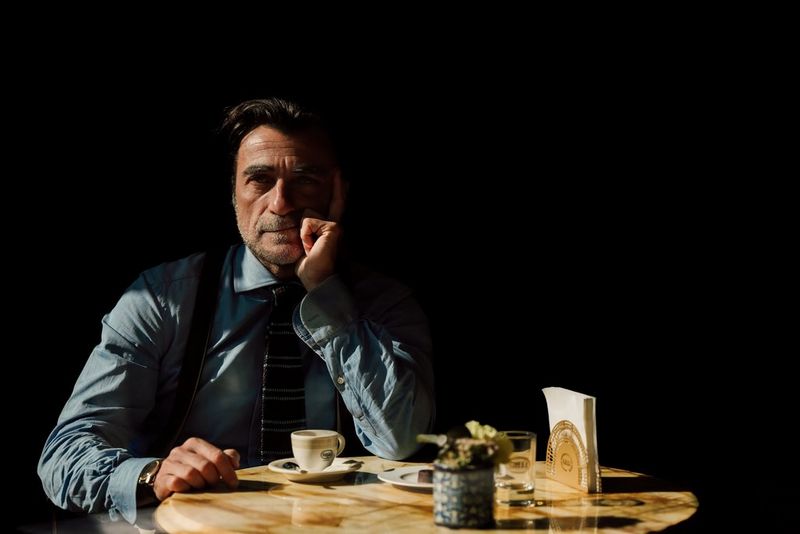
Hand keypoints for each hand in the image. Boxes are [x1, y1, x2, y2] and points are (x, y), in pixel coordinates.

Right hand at [153, 437, 239, 500]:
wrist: (167, 480)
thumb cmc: (194, 470)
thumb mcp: (210, 461)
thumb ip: (225, 458)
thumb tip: (235, 463)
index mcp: (195, 443)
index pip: (217, 455)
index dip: (228, 471)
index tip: (233, 484)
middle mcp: (180, 450)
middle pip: (206, 466)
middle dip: (214, 479)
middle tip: (215, 486)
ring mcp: (169, 464)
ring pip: (191, 474)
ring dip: (200, 484)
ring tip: (201, 487)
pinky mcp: (162, 478)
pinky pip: (177, 483)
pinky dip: (186, 488)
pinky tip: (188, 490)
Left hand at [295, 170, 345, 289]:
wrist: (316, 278)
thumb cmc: (307, 264)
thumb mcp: (302, 242)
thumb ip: (303, 228)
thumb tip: (291, 213)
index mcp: (328, 228)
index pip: (334, 204)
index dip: (337, 189)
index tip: (339, 173)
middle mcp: (334, 225)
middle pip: (309, 211)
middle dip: (303, 229)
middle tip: (309, 247)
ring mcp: (335, 225)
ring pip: (307, 216)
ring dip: (302, 234)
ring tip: (309, 248)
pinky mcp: (334, 227)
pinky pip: (308, 223)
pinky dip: (305, 236)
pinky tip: (311, 247)